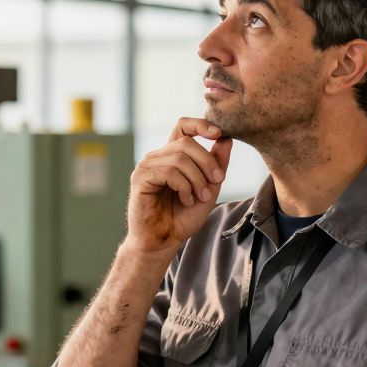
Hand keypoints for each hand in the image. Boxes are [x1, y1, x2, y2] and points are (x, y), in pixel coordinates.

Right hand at [125, 118, 232, 255]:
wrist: (164, 241)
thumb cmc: (182, 217)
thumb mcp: (209, 188)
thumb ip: (216, 165)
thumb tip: (226, 138)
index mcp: (172, 156)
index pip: (183, 126)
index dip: (200, 124)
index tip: (218, 133)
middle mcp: (158, 157)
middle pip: (186, 142)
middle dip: (207, 161)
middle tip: (218, 181)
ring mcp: (147, 166)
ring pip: (179, 157)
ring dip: (197, 179)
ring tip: (200, 197)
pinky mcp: (140, 178)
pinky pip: (168, 171)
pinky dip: (184, 186)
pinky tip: (186, 200)